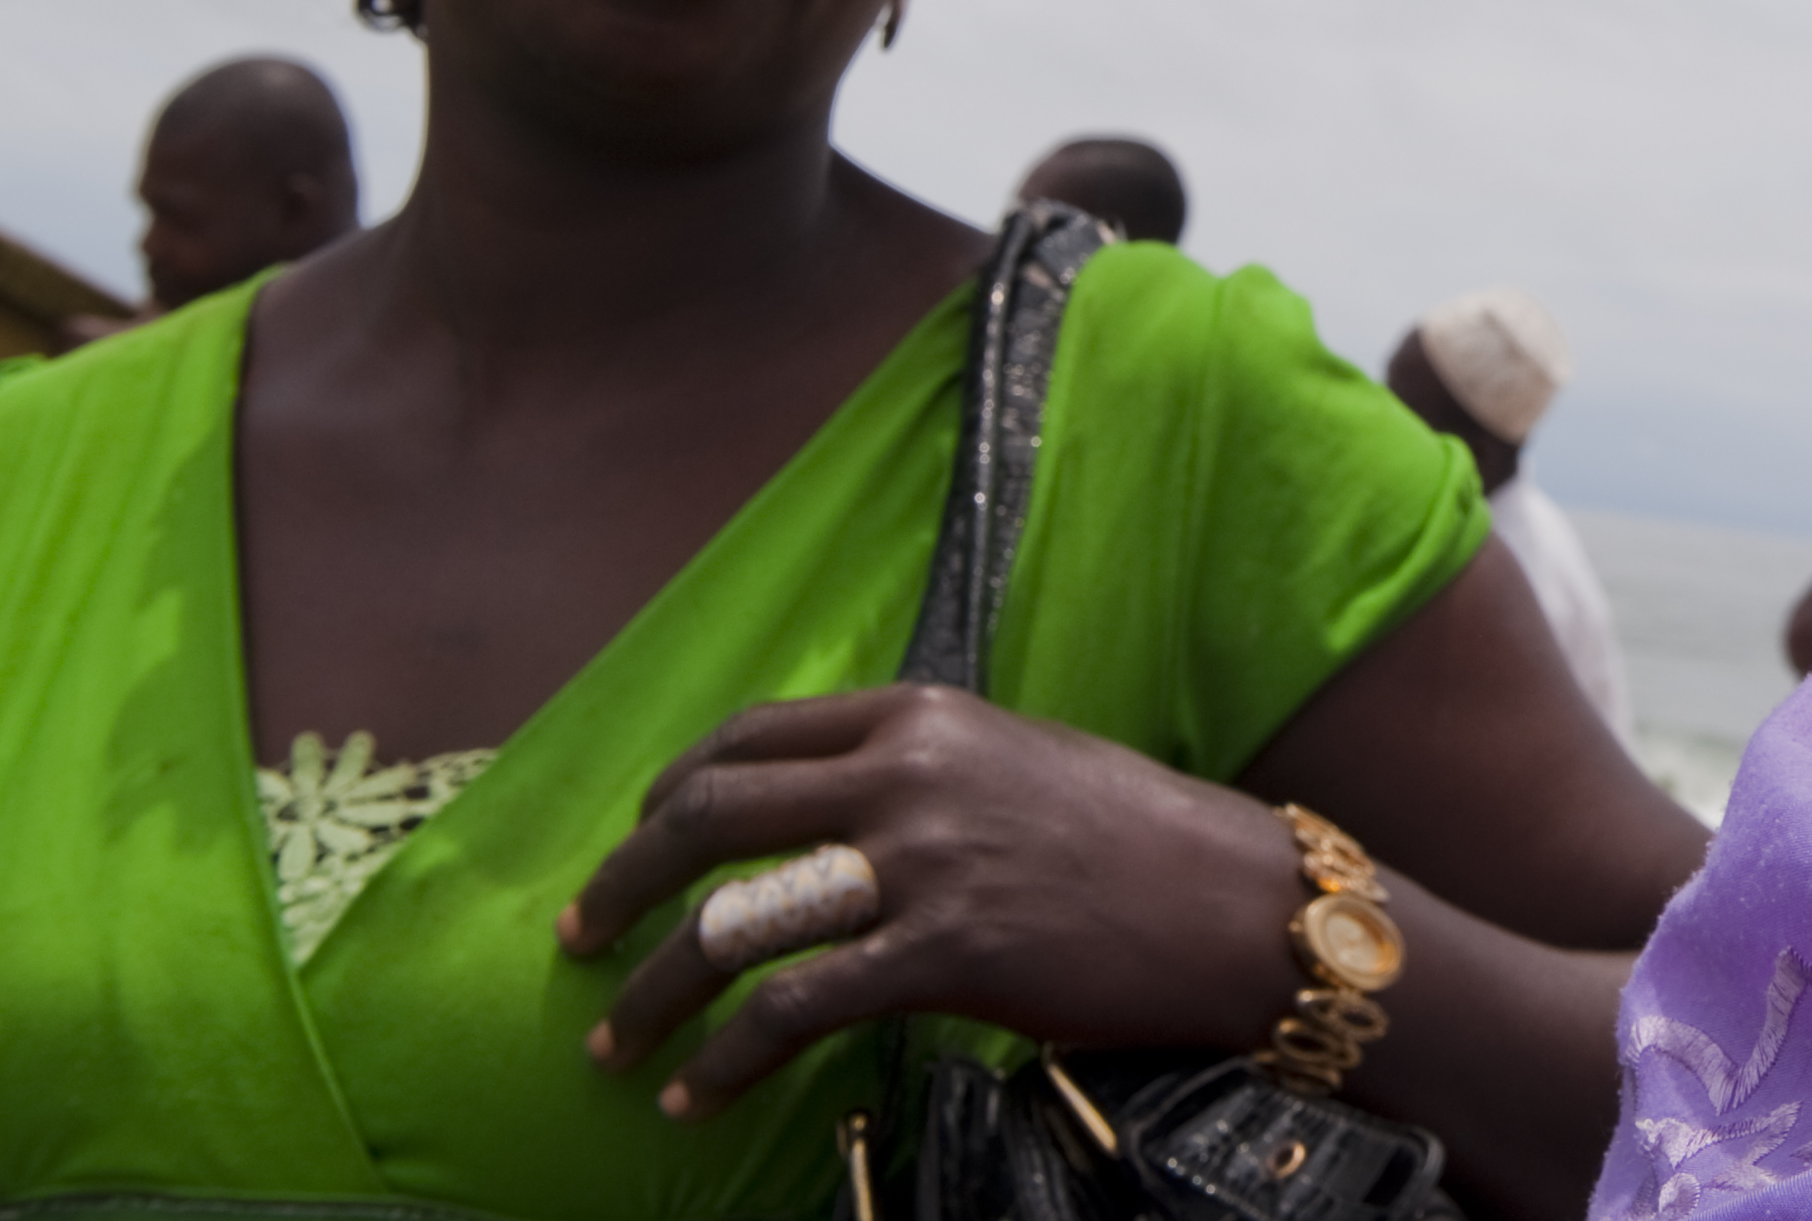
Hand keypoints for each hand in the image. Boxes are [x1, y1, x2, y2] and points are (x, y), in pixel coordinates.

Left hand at [559, 684, 1305, 1119]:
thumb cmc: (1133, 838)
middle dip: (621, 884)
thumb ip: (920, 771)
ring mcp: (921, 865)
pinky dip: (724, 1061)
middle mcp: (908, 776)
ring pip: (731, 923)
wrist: (1233, 902)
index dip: (669, 792)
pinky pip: (791, 1011)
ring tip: (612, 1044)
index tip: (633, 844)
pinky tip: (695, 1095)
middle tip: (578, 939)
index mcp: (921, 716)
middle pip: (709, 816)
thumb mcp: (1017, 760)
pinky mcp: (943, 956)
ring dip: (649, 993)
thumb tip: (823, 814)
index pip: (751, 735)